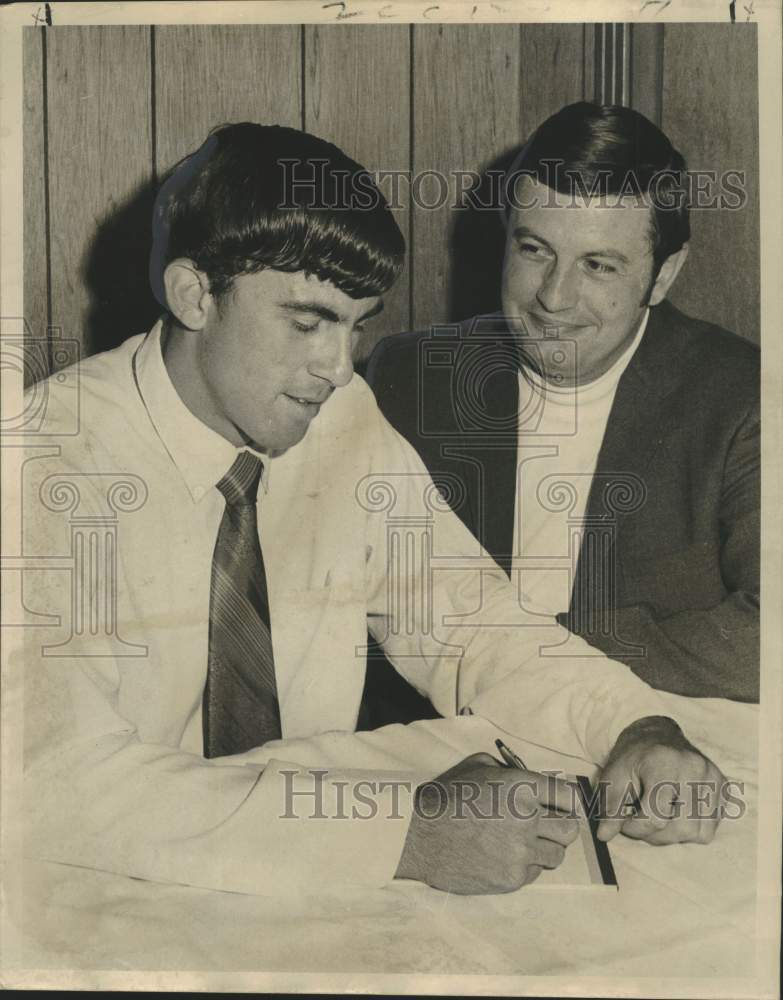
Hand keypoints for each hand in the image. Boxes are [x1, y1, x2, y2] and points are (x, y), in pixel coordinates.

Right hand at [395, 752, 578, 893]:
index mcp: (522, 786)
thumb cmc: (447, 796)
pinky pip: (534, 873)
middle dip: (561, 827)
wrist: (418, 835)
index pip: (570, 796)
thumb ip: (512, 770)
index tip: (560, 805)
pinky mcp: (511, 878)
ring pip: (556, 855)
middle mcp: (527, 819)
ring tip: (521, 842)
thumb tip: (535, 781)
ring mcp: (520, 852)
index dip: (566, 801)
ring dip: (544, 848)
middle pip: (570, 830)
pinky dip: (524, 866)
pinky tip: (502, 856)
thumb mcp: (478, 766)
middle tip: (547, 826)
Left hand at [596, 716, 726, 845]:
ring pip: (699, 833)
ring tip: (658, 819)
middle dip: (656, 836)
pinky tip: (675, 813)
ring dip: (675, 835)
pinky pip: (711, 827)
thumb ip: (610, 807)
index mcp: (664, 763)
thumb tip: (605, 835)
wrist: (657, 737)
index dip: (635, 829)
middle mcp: (694, 769)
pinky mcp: (723, 787)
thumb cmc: (633, 758)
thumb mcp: (613, 777)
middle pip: (681, 829)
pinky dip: (692, 828)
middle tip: (641, 823)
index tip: (624, 823)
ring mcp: (712, 777)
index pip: (655, 817)